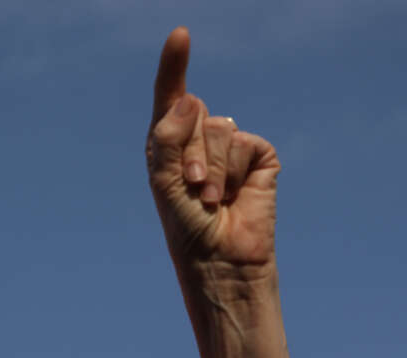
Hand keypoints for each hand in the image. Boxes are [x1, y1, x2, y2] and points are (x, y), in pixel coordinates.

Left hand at [147, 27, 278, 277]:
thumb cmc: (185, 226)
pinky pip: (243, 141)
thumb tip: (186, 101)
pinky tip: (233, 195)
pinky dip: (233, 170)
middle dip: (188, 150)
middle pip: (193, 110)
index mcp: (170, 144)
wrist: (219, 259)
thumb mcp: (165, 182)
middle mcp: (198, 140)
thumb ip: (168, 140)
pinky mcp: (258, 155)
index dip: (175, 66)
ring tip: (209, 198)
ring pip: (218, 128)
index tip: (181, 34)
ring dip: (210, 167)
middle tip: (191, 187)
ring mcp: (230, 146)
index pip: (172, 99)